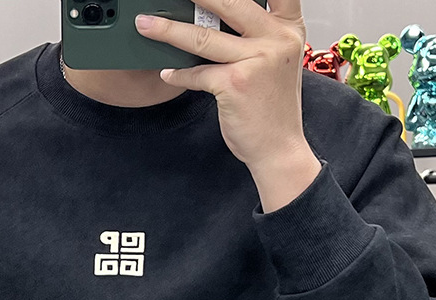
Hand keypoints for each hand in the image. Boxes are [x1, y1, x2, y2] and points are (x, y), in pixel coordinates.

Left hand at [135, 0, 311, 170]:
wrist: (278, 148)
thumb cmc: (272, 108)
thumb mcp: (275, 61)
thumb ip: (256, 36)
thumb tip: (213, 18)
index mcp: (288, 28)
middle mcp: (277, 39)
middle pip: (230, 2)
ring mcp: (256, 60)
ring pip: (203, 37)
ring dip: (168, 30)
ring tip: (147, 25)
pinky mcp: (235, 83)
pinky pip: (197, 73)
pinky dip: (179, 75)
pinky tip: (168, 73)